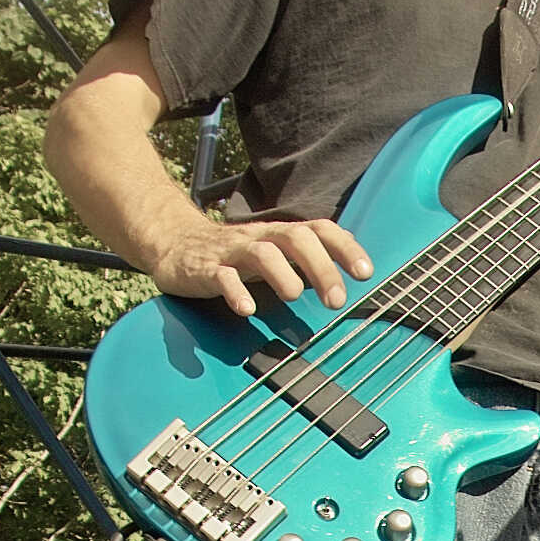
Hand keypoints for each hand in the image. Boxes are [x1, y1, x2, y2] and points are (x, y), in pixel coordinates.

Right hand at [151, 217, 373, 318]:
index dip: (344, 247)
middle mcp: (260, 238)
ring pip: (262, 252)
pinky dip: (236, 293)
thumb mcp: (273, 254)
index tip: (365, 273)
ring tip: (295, 297)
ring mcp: (232, 252)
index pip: (319, 230)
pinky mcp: (205, 269)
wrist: (174, 245)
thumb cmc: (234, 256)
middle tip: (336, 300)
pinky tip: (247, 310)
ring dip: (283, 273)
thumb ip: (306, 262)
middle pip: (296, 238)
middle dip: (320, 267)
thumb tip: (348, 279)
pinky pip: (221, 277)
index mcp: (279, 235)